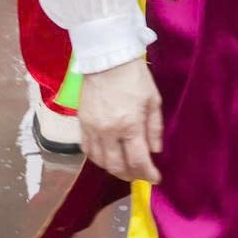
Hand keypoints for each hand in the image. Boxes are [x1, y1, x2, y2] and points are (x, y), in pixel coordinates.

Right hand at [78, 60, 164, 182]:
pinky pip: (86, 149)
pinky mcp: (81, 123)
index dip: (147, 174)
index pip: (138, 160)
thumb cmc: (135, 77)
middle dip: (129, 175)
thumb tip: (155, 151)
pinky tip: (106, 156)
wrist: (107, 59)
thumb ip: (154, 128)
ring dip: (112, 169)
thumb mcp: (153, 100)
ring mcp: (92, 128)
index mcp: (129, 125)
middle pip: (116, 166)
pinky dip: (97, 158)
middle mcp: (108, 131)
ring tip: (124, 168)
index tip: (155, 179)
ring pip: (99, 161)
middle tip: (139, 176)